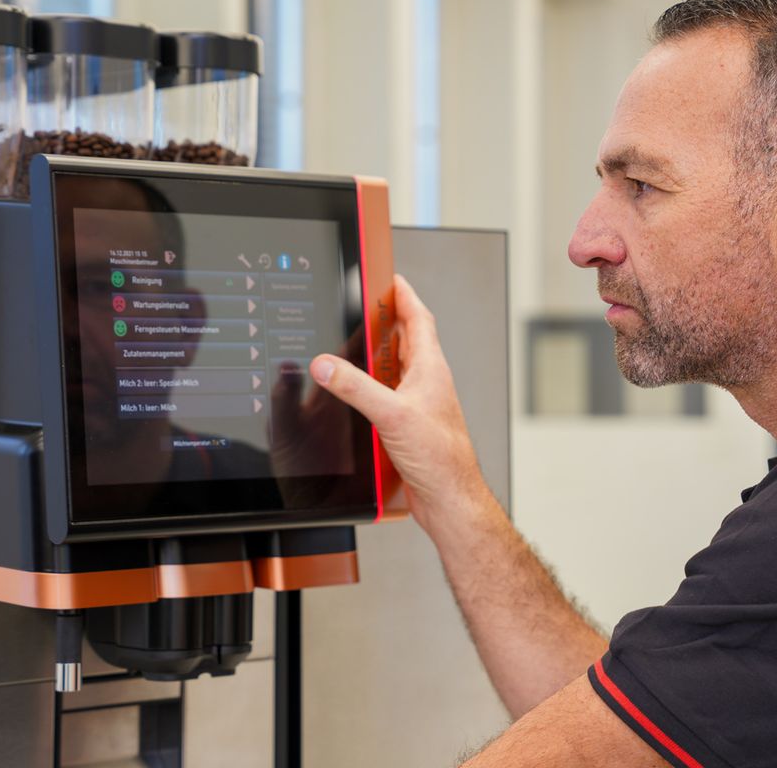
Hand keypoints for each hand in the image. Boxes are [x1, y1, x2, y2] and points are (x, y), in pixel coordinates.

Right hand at [310, 274, 485, 529]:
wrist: (449, 497)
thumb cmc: (440, 456)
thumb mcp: (391, 414)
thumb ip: (356, 387)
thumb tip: (327, 364)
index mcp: (430, 369)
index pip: (419, 319)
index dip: (404, 296)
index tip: (391, 279)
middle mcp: (427, 383)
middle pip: (407, 340)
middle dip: (387, 322)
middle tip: (366, 308)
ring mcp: (419, 404)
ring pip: (397, 368)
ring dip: (378, 356)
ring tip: (356, 346)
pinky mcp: (410, 425)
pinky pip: (389, 395)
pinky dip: (373, 387)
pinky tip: (358, 394)